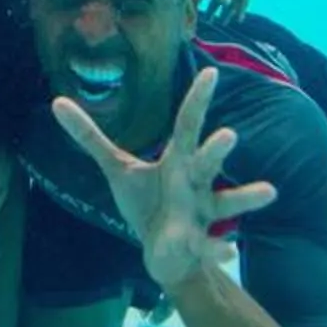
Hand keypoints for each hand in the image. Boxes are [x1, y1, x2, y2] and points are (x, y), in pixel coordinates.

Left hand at [51, 67, 276, 288]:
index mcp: (177, 159)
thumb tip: (57, 101)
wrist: (164, 252)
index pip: (187, 124)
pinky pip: (211, 245)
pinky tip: (229, 252)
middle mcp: (194, 182)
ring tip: (269, 190)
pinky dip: (219, 249)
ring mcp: (200, 212)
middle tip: (229, 135)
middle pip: (206, 161)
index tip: (212, 74)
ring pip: (226, 202)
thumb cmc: (147, 202)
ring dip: (245, 196)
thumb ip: (90, 137)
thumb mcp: (116, 168)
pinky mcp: (197, 242)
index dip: (198, 100)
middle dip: (216, 149)